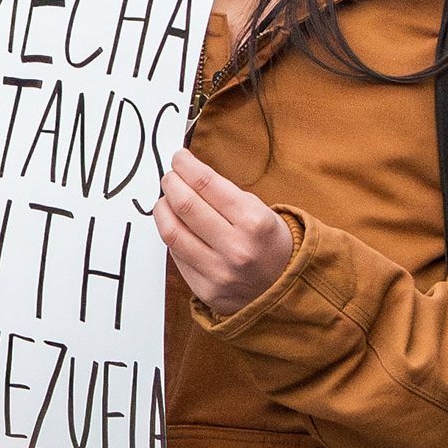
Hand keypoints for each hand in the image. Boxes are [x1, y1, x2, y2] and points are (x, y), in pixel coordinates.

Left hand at [154, 151, 295, 314]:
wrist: (285, 287)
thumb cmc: (270, 243)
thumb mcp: (260, 210)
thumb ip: (223, 194)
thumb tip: (186, 173)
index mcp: (253, 221)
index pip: (206, 183)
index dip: (185, 165)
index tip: (179, 158)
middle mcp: (236, 247)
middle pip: (184, 205)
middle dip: (171, 183)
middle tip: (170, 177)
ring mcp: (219, 271)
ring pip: (171, 232)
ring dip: (163, 209)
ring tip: (166, 200)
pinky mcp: (205, 289)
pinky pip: (176, 255)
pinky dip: (172, 235)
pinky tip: (177, 226)